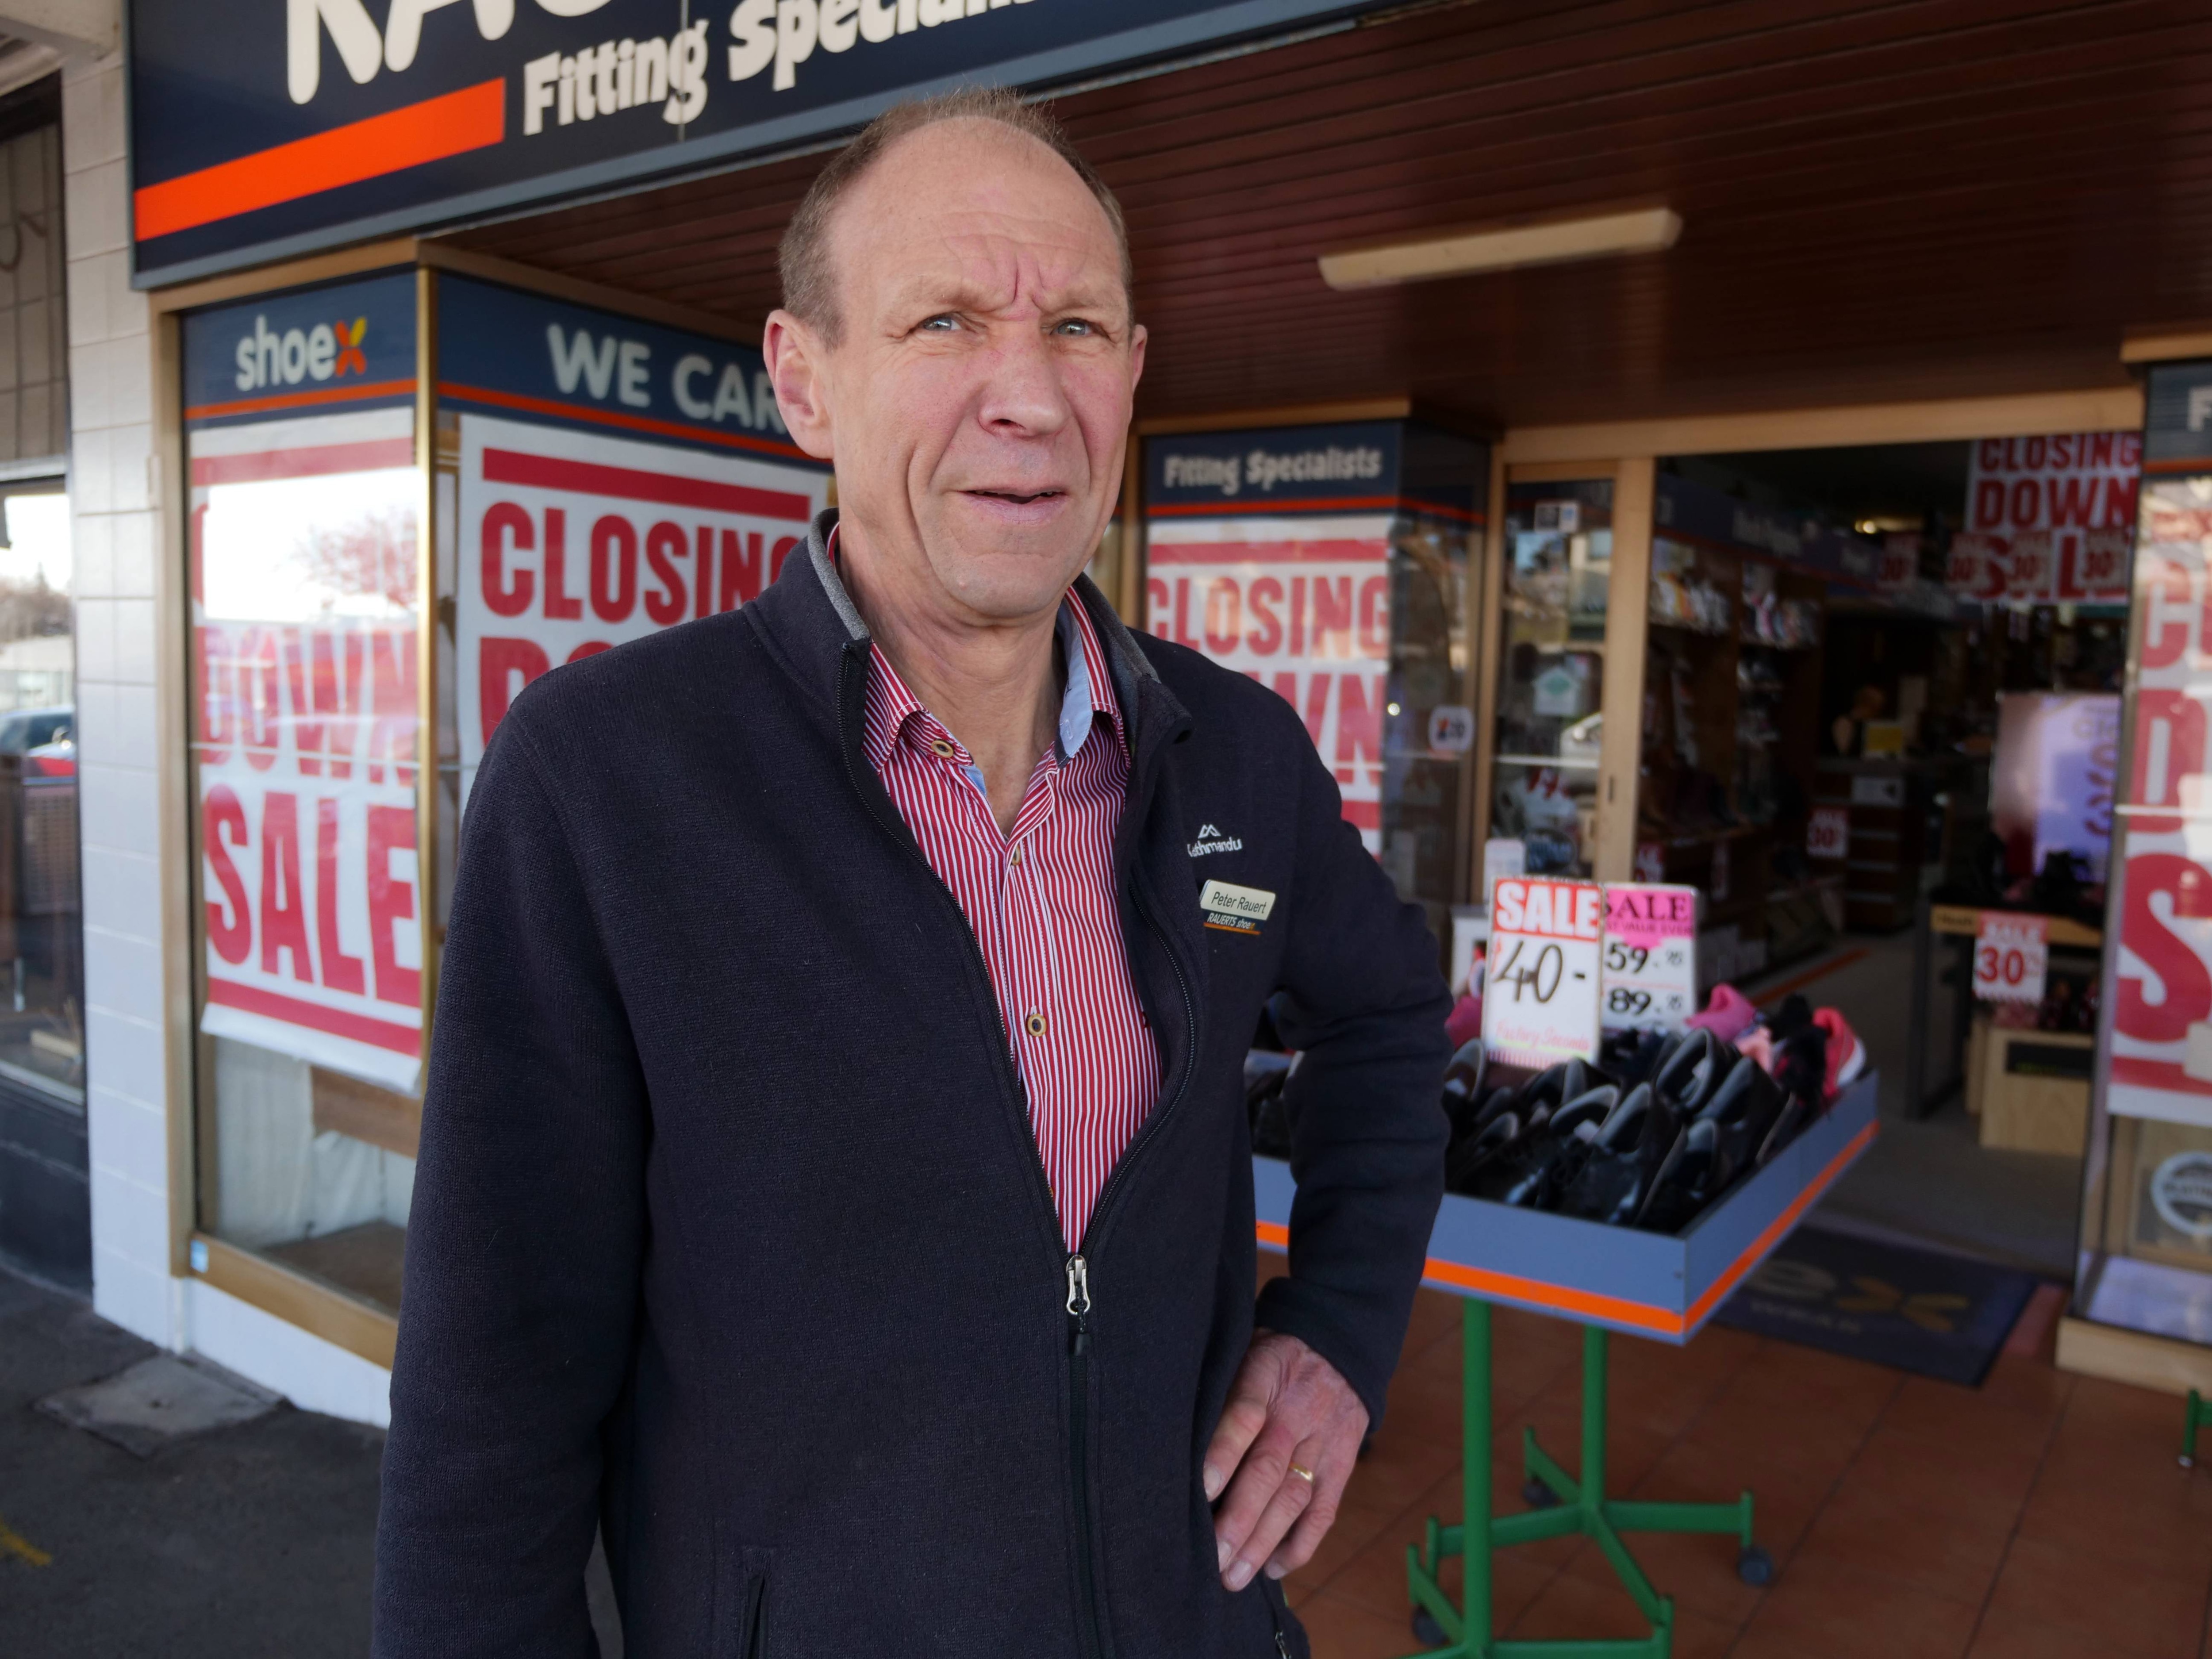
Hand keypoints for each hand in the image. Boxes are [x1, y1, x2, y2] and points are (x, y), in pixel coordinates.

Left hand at [1202, 1329, 1368, 1589]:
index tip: (1200, 1490)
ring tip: (1235, 1575)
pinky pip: (1324, 1510)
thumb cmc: (1269, 1357)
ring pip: (1295, 1497)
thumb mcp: (1242, 1354)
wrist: (1338, 1346)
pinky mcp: (1342, 1464)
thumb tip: (1175, 1445)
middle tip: (1213, 1557)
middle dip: (1240, 1518)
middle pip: (1269, 1469)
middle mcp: (1297, 1412)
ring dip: (1264, 1541)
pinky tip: (1274, 1568)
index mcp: (1265, 1376)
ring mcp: (1324, 1441)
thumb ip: (1218, 1393)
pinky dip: (1300, 1544)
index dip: (1223, 1453)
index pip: (1244, 1415)